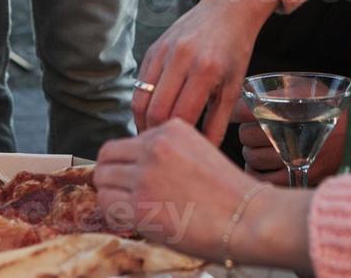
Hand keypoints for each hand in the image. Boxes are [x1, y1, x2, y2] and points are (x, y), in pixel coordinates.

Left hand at [95, 120, 312, 270]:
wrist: (247, 217)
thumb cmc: (230, 194)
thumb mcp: (199, 151)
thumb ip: (168, 152)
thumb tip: (138, 168)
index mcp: (170, 129)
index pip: (126, 141)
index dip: (125, 163)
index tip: (132, 178)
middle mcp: (154, 146)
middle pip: (106, 156)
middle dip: (111, 176)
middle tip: (123, 193)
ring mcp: (145, 175)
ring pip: (102, 179)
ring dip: (112, 194)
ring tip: (131, 208)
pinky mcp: (139, 205)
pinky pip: (107, 204)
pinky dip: (114, 214)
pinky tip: (133, 219)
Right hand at [134, 0, 280, 143]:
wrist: (228, 9)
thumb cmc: (235, 49)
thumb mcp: (234, 86)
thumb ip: (218, 122)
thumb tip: (206, 152)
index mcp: (205, 71)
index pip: (181, 117)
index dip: (177, 139)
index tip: (180, 152)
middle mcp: (181, 59)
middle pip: (155, 111)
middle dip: (156, 135)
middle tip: (161, 149)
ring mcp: (163, 52)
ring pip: (141, 99)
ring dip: (143, 122)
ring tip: (153, 135)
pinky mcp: (153, 48)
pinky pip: (139, 84)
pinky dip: (141, 103)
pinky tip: (151, 114)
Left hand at [236, 98, 346, 185]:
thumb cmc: (327, 106)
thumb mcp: (305, 90)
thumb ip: (277, 92)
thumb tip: (243, 94)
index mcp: (289, 107)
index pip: (244, 110)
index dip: (237, 112)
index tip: (238, 113)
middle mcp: (291, 132)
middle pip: (246, 136)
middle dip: (247, 132)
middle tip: (254, 130)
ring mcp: (295, 157)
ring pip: (252, 158)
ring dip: (251, 153)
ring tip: (258, 148)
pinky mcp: (300, 175)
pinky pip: (264, 180)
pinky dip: (256, 174)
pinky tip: (260, 168)